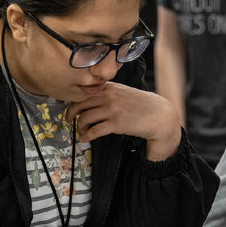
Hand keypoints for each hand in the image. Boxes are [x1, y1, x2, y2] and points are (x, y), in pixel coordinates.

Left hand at [65, 82, 181, 160]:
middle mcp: (108, 96)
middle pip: (80, 105)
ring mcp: (112, 110)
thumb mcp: (123, 92)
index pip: (84, 92)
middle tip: (68, 120)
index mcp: (109, 87)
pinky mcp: (116, 124)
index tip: (70, 108)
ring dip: (79, 127)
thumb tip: (89, 99)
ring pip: (84, 119)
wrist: (158, 115)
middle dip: (70, 114)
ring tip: (80, 131)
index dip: (73, 102)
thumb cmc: (140, 104)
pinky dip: (86, 136)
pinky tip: (84, 139)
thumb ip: (107, 93)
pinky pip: (94, 131)